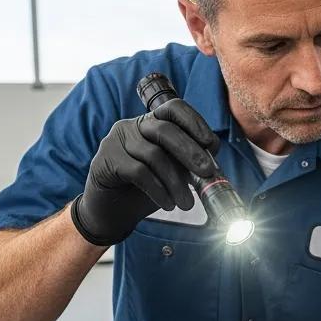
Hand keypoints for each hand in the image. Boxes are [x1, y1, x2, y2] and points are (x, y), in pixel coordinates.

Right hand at [71, 99, 220, 245]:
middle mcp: (134, 126)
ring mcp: (118, 140)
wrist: (113, 211)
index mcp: (152, 123)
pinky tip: (167, 204)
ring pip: (154, 155)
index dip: (194, 121)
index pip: (174, 109)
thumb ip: (188, 164)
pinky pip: (139, 172)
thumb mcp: (173, 173)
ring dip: (175, 182)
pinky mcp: (107, 158)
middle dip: (190, 152)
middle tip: (206, 173)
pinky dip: (158, 190)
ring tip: (186, 204)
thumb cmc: (146, 189)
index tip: (210, 143)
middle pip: (165, 130)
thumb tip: (213, 166)